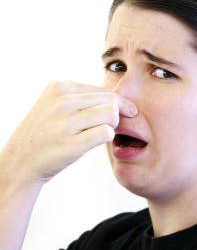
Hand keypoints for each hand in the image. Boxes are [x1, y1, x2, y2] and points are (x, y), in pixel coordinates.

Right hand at [1, 81, 137, 183]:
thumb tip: (120, 99)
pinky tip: (97, 141)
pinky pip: (106, 133)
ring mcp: (64, 123)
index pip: (103, 90)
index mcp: (59, 87)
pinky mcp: (70, 144)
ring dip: (113, 125)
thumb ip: (83, 98)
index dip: (117, 103)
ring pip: (111, 114)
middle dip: (118, 113)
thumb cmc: (46, 132)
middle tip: (111, 125)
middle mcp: (61, 101)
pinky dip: (108, 137)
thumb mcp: (56, 104)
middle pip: (111, 100)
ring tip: (102, 132)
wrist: (20, 161)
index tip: (122, 113)